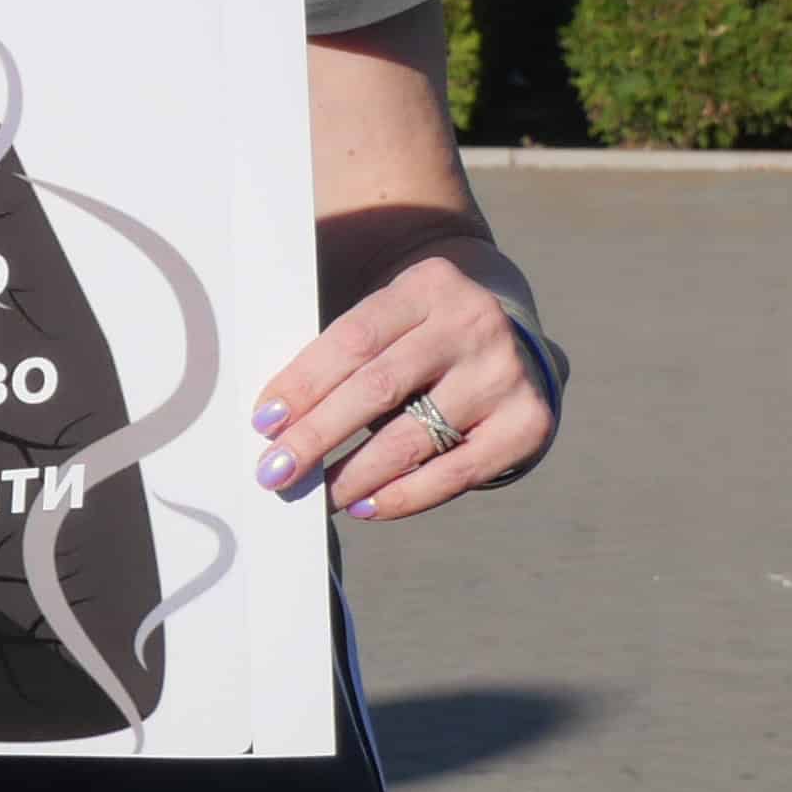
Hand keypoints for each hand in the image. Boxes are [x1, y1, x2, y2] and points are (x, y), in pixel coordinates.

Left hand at [247, 254, 558, 521]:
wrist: (508, 344)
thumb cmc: (418, 338)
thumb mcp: (389, 318)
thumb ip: (341, 354)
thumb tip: (276, 421)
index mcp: (429, 285)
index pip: (354, 338)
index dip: (304, 382)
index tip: (264, 421)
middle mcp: (473, 324)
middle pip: (379, 388)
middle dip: (318, 435)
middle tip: (274, 471)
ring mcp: (504, 375)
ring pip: (414, 437)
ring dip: (354, 474)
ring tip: (315, 496)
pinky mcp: (527, 423)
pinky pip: (455, 473)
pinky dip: (403, 496)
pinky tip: (364, 505)